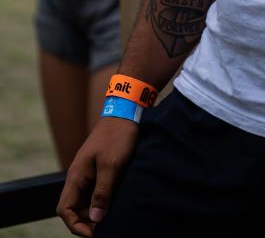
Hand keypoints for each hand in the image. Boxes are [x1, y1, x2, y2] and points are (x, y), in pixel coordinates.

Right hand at [56, 117, 139, 235]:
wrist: (125, 112)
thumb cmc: (117, 137)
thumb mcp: (111, 166)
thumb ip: (102, 193)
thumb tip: (96, 220)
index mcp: (76, 176)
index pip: (65, 210)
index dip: (76, 225)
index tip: (94, 233)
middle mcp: (79, 176)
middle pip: (74, 208)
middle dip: (87, 221)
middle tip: (106, 227)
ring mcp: (88, 173)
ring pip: (85, 201)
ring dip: (95, 211)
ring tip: (112, 216)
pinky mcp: (99, 169)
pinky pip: (95, 191)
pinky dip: (102, 201)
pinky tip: (115, 202)